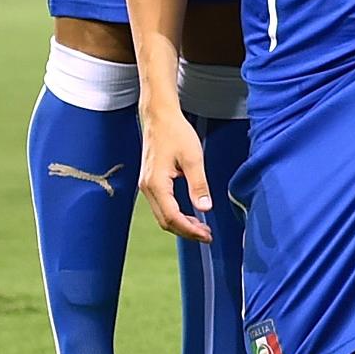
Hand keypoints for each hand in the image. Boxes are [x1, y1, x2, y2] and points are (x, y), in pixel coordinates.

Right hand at [139, 108, 214, 242]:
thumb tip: (205, 208)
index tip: (207, 235)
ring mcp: (147, 185)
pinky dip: (175, 214)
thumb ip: (199, 184)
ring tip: (202, 229)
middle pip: (165, 221)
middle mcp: (147, 188)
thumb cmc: (176, 133)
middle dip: (186, 231)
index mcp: (156, 184)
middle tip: (207, 236)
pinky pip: (162, 205)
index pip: (172, 217)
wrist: (159, 117)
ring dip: (181, 224)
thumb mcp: (193, 157)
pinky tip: (190, 215)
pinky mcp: (150, 182)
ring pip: (162, 215)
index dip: (190, 229)